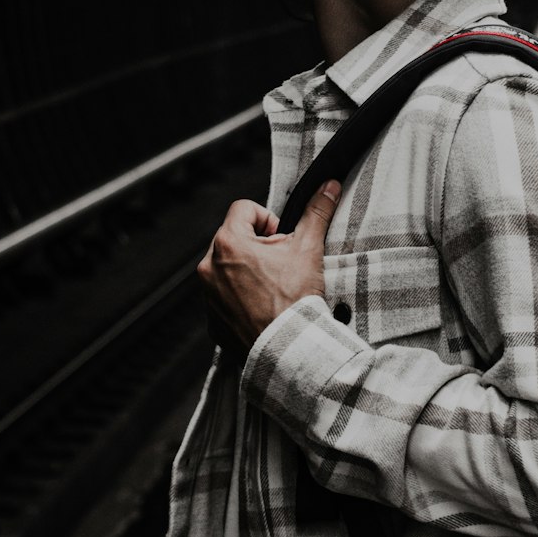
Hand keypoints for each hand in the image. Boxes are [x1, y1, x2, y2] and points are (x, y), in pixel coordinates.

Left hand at [197, 180, 340, 351]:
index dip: (268, 219)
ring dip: (248, 270)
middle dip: (258, 245)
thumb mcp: (309, 248)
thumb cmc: (296, 299)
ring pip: (228, 268)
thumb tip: (329, 186)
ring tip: (274, 287)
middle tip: (282, 264)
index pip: (244, 209)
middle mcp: (209, 267)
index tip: (282, 238)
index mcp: (228, 243)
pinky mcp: (212, 321)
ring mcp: (208, 296)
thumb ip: (316, 212)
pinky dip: (241, 298)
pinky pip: (224, 298)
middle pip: (234, 238)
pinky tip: (264, 308)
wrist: (290, 350)